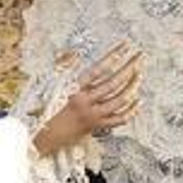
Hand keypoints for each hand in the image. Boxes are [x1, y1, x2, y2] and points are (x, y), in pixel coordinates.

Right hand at [32, 41, 143, 156]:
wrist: (42, 136)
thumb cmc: (45, 108)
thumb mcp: (50, 84)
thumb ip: (63, 66)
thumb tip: (74, 52)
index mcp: (74, 89)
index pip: (99, 69)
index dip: (114, 56)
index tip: (125, 45)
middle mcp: (86, 102)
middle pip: (114, 83)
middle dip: (130, 67)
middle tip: (140, 56)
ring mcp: (93, 116)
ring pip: (119, 100)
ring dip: (132, 86)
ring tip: (140, 74)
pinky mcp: (97, 127)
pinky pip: (119, 119)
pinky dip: (131, 110)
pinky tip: (138, 100)